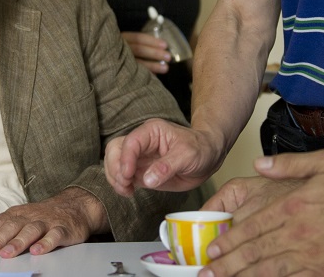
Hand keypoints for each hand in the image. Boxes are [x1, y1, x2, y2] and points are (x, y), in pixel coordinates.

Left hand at [0, 187, 106, 258]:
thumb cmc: (42, 216)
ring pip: (31, 230)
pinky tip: (37, 251)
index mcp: (17, 214)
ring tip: (7, 253)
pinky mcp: (63, 229)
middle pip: (12, 226)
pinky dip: (46, 243)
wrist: (75, 206)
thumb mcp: (18, 219)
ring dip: (18, 242)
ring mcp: (47, 222)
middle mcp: (30, 216)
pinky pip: (54, 235)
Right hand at [104, 119, 220, 195]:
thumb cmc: (200, 148)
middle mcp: (142, 142)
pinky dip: (121, 184)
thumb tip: (147, 180)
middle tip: (125, 184)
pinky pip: (123, 176)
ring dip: (115, 177)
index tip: (128, 175)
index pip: (131, 142)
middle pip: (115, 149)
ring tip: (126, 190)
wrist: (208, 156)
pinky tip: (128, 192)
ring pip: (115, 163)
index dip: (125, 158)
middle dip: (115, 168)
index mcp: (151, 131)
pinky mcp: (141, 171)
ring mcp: (140, 157)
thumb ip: (167, 166)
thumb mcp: (187, 155)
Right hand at [122, 31, 172, 73]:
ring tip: (165, 68)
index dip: (152, 41)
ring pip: (137, 63)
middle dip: (155, 53)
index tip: (165, 45)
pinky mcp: (119, 73)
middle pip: (139, 50)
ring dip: (153, 65)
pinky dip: (146, 74)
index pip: (137, 38)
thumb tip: (161, 47)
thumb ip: (140, 44)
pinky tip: (155, 76)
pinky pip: (134, 74)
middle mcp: (118, 49)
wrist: (104, 66)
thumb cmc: (122, 53)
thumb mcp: (128, 44)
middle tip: (168, 57)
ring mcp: (117, 61)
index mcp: (122, 39)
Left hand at [200, 150, 323, 276]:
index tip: (212, 248)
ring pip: (270, 271)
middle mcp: (299, 233)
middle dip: (227, 264)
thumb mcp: (323, 163)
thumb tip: (261, 164)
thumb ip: (288, 164)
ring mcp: (314, 256)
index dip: (229, 239)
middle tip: (206, 272)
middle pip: (255, 252)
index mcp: (293, 206)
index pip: (252, 226)